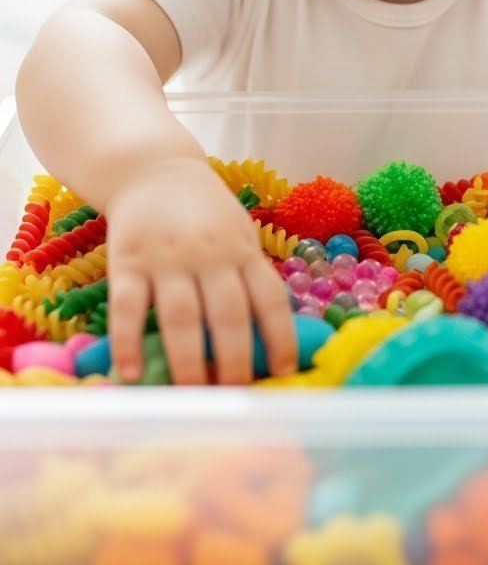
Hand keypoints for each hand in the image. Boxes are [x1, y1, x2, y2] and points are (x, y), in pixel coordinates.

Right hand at [104, 155, 295, 384]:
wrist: (153, 169)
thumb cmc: (204, 212)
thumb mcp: (238, 233)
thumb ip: (248, 276)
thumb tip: (268, 338)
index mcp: (242, 250)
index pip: (270, 298)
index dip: (280, 337)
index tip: (282, 372)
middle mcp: (209, 255)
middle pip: (228, 314)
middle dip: (235, 360)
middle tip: (234, 396)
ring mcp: (167, 258)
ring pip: (181, 316)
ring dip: (188, 360)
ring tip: (193, 394)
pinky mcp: (128, 261)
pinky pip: (128, 306)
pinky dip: (129, 342)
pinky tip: (131, 374)